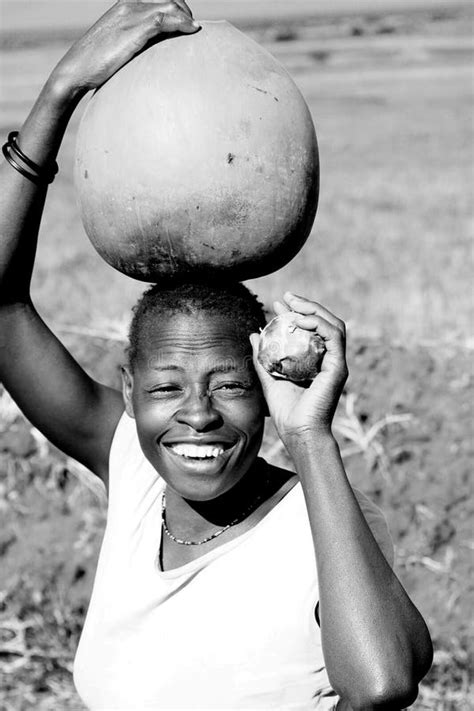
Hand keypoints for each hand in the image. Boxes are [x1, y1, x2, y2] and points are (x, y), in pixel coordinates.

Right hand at [52, 1, 198, 94]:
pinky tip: (192, 31)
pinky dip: (182, 23)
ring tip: (194, 31)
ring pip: (170, 5)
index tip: (186, 23)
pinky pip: (165, 19)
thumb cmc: (95, 64)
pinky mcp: (134, 29)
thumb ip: (134, 40)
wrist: (76, 69)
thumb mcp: (117, 45)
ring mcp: (131, 15)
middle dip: (185, 11)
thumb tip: (151, 53)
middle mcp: (129, 4)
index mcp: (125, 5)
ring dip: (187, 17)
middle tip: (192, 29)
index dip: (177, 7)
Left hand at [250, 292, 347, 447]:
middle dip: (306, 305)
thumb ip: (263, 357)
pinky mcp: (338, 367)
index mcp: (316, 361)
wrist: (298, 432)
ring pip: (334, 325)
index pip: (311, 329)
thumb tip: (254, 334)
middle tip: (286, 297)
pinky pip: (334, 337)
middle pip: (324, 322)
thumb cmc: (286, 412)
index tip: (277, 304)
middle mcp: (328, 359)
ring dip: (314, 310)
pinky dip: (319, 324)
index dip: (296, 313)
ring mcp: (335, 363)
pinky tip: (300, 320)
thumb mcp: (269, 378)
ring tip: (294, 304)